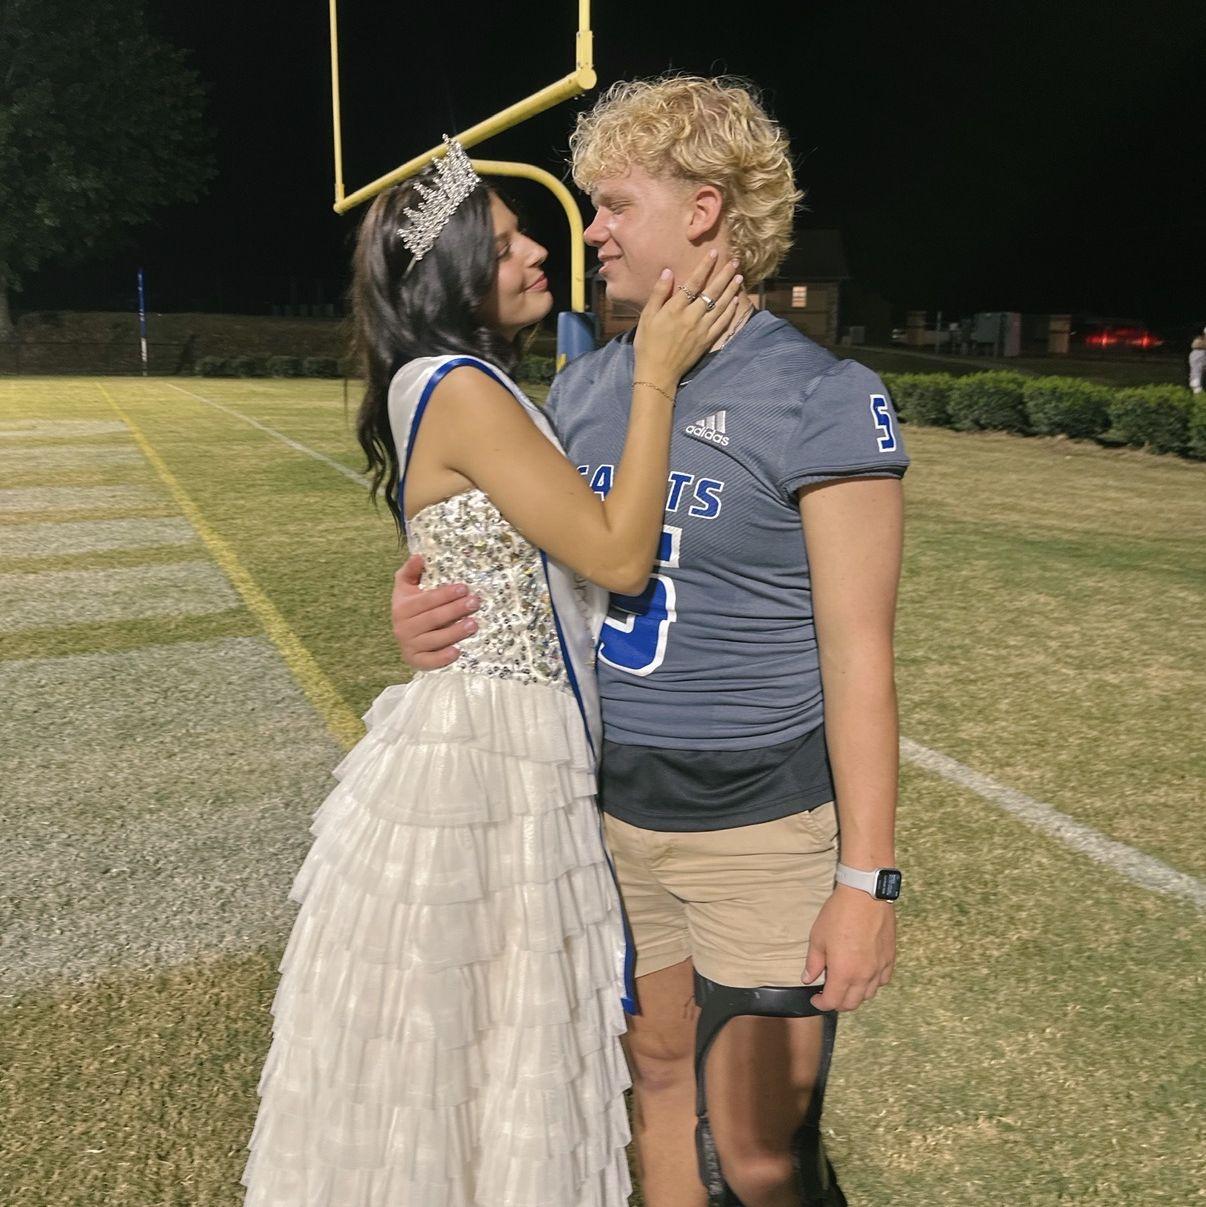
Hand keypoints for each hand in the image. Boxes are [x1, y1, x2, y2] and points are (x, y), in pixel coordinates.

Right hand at [390, 554, 477, 669]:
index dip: (445, 594)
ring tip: (474, 624)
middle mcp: (403, 627)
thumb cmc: (411, 607)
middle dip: (455, 610)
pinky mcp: (416, 661)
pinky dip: (442, 658)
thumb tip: (419, 556)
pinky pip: (429, 661)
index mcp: (402, 607)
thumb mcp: (406, 586)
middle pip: (433, 618)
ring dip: (455, 632)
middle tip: (475, 602)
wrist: (404, 634)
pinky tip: (458, 652)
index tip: (464, 588)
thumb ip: (411, 571)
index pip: (426, 600)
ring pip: (434, 639)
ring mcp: (409, 645)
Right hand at [633, 250, 743, 384]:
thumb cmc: (647, 344)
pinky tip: (735, 301)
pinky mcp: (706, 341)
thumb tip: (668, 272)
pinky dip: (730, 311)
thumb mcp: (646, 317)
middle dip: (724, 274)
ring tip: (739, 276)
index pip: (694, 282)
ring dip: (731, 290)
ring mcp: (702, 329)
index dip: (705, 266)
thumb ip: (658, 294)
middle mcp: (692, 317)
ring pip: (721, 305)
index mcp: (675, 309)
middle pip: (712, 291)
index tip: (713, 253)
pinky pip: (722, 323)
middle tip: (734, 261)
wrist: (657, 373)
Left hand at [802, 885, 895, 1011]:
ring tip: (846, 983)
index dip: (821, 1004)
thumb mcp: (818, 938)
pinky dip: (872, 983)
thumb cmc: (838, 915)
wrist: (865, 895)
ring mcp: (879, 968)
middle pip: (852, 1003)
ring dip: (855, 995)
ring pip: (868, 994)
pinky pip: (882, 980)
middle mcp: (864, 976)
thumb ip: (813, 963)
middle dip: (837, 1002)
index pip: (833, 1002)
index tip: (815, 999)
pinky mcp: (889, 958)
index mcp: (844, 973)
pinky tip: (865, 974)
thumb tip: (808, 979)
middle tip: (828, 993)